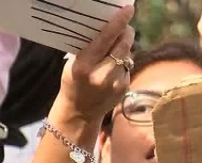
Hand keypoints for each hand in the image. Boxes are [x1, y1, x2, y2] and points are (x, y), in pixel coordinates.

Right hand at [55, 5, 135, 121]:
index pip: (106, 38)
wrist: (80, 112)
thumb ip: (91, 47)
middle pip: (123, 44)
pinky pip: (128, 66)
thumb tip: (109, 27)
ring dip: (123, 47)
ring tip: (113, 49)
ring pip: (127, 54)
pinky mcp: (124, 87)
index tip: (128, 9)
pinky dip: (122, 62)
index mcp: (84, 65)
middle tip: (124, 24)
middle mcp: (101, 74)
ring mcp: (115, 82)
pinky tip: (113, 67)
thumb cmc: (73, 81)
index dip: (119, 22)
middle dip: (126, 31)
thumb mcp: (74, 63)